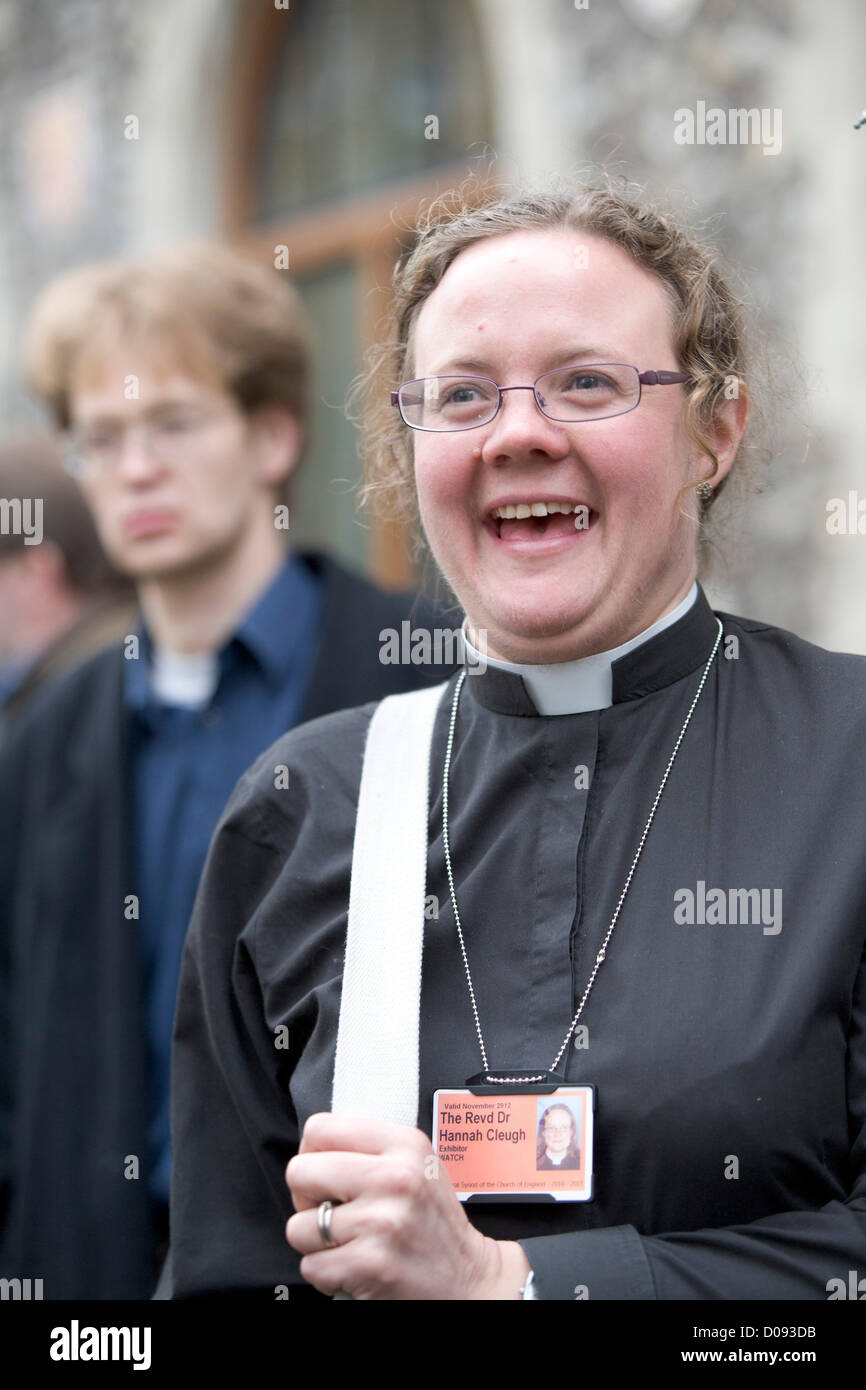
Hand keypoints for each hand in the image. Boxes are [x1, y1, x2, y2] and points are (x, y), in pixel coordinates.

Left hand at [285, 1113, 530, 1299]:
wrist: (469, 1279)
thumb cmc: (433, 1221)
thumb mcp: (417, 1164)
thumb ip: (371, 1148)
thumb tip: (312, 1150)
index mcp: (404, 1144)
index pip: (319, 1129)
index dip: (312, 1155)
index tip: (327, 1176)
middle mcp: (395, 1177)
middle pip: (299, 1173)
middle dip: (306, 1199)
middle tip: (334, 1211)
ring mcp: (382, 1222)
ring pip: (298, 1226)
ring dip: (317, 1243)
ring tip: (351, 1243)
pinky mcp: (371, 1263)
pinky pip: (311, 1266)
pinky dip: (327, 1273)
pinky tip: (355, 1267)